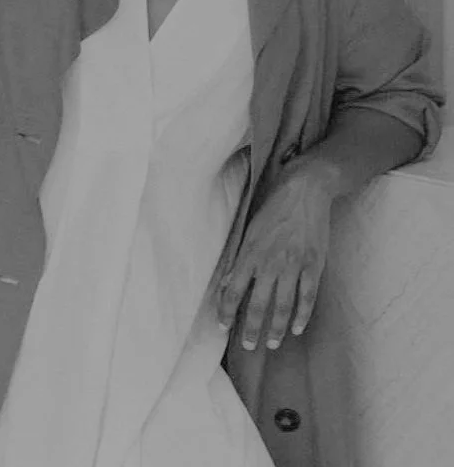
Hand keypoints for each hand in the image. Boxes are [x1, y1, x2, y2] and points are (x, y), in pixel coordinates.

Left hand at [216, 165, 332, 350]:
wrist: (305, 190)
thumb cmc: (273, 207)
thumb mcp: (250, 229)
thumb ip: (241, 257)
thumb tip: (229, 281)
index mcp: (251, 252)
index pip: (233, 290)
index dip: (226, 311)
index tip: (223, 326)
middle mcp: (270, 262)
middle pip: (258, 305)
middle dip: (251, 329)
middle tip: (248, 346)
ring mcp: (294, 265)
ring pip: (283, 306)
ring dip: (276, 328)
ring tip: (271, 343)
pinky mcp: (313, 264)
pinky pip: (307, 297)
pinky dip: (302, 315)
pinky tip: (297, 328)